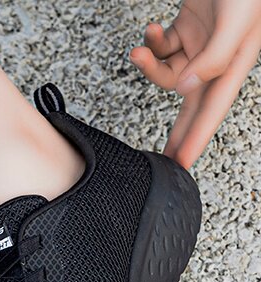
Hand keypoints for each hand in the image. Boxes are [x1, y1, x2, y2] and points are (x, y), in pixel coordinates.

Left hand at [130, 0, 260, 168]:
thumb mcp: (236, 21)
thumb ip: (215, 56)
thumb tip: (188, 88)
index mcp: (234, 63)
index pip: (211, 111)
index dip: (196, 140)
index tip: (180, 165)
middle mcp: (217, 59)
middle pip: (191, 106)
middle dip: (175, 131)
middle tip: (160, 158)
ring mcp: (200, 44)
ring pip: (169, 72)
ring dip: (149, 65)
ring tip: (140, 50)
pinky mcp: (186, 27)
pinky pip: (164, 47)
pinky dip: (152, 44)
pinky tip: (149, 32)